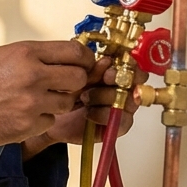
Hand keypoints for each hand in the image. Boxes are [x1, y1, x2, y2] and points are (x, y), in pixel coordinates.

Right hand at [0, 41, 93, 157]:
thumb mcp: (4, 55)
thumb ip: (35, 55)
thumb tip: (65, 56)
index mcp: (26, 53)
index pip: (74, 52)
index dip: (84, 59)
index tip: (83, 64)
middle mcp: (32, 75)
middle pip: (78, 78)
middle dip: (75, 83)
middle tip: (63, 86)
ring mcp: (31, 101)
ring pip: (67, 102)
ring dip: (57, 103)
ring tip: (34, 101)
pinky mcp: (29, 124)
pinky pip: (50, 121)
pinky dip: (40, 120)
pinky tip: (22, 114)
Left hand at [21, 57, 147, 156]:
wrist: (50, 116)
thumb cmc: (62, 92)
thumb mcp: (73, 76)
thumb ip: (91, 70)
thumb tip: (107, 61)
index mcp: (114, 71)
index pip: (132, 65)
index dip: (126, 64)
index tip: (110, 64)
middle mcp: (121, 88)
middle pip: (136, 81)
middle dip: (120, 79)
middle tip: (104, 78)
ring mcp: (121, 106)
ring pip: (130, 100)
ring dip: (107, 96)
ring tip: (86, 97)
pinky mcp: (116, 125)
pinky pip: (123, 121)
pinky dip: (104, 115)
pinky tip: (90, 113)